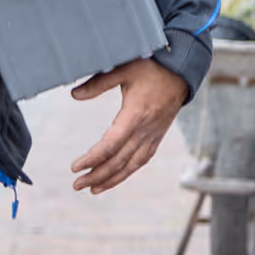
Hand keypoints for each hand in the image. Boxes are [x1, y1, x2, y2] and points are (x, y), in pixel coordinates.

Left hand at [69, 58, 187, 193]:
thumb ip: (98, 83)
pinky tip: (116, 177)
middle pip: (119, 160)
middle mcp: (146, 129)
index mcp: (136, 114)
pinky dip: (128, 171)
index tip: (75, 167)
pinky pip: (142, 159)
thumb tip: (74, 95)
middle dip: (97, 175)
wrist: (181, 70)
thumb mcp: (122, 69)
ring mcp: (154, 134)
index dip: (92, 158)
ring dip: (112, 179)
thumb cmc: (151, 66)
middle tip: (77, 185)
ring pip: (132, 164)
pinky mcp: (158, 135)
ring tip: (93, 189)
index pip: (111, 144)